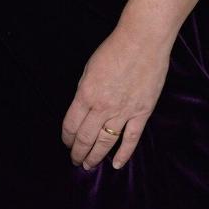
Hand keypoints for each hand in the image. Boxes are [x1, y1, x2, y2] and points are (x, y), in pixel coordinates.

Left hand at [61, 23, 171, 168]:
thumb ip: (84, 92)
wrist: (142, 43)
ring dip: (95, 156)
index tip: (66, 144)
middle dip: (78, 152)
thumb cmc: (112, 51)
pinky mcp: (142, 113)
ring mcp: (123, 112)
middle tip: (75, 160)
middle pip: (86, 138)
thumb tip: (81, 109)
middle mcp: (102, 107)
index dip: (67, 138)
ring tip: (88, 165)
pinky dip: (123, 154)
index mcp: (85, 95)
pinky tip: (116, 165)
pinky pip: (131, 139)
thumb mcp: (88, 70)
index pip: (71, 125)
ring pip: (106, 142)